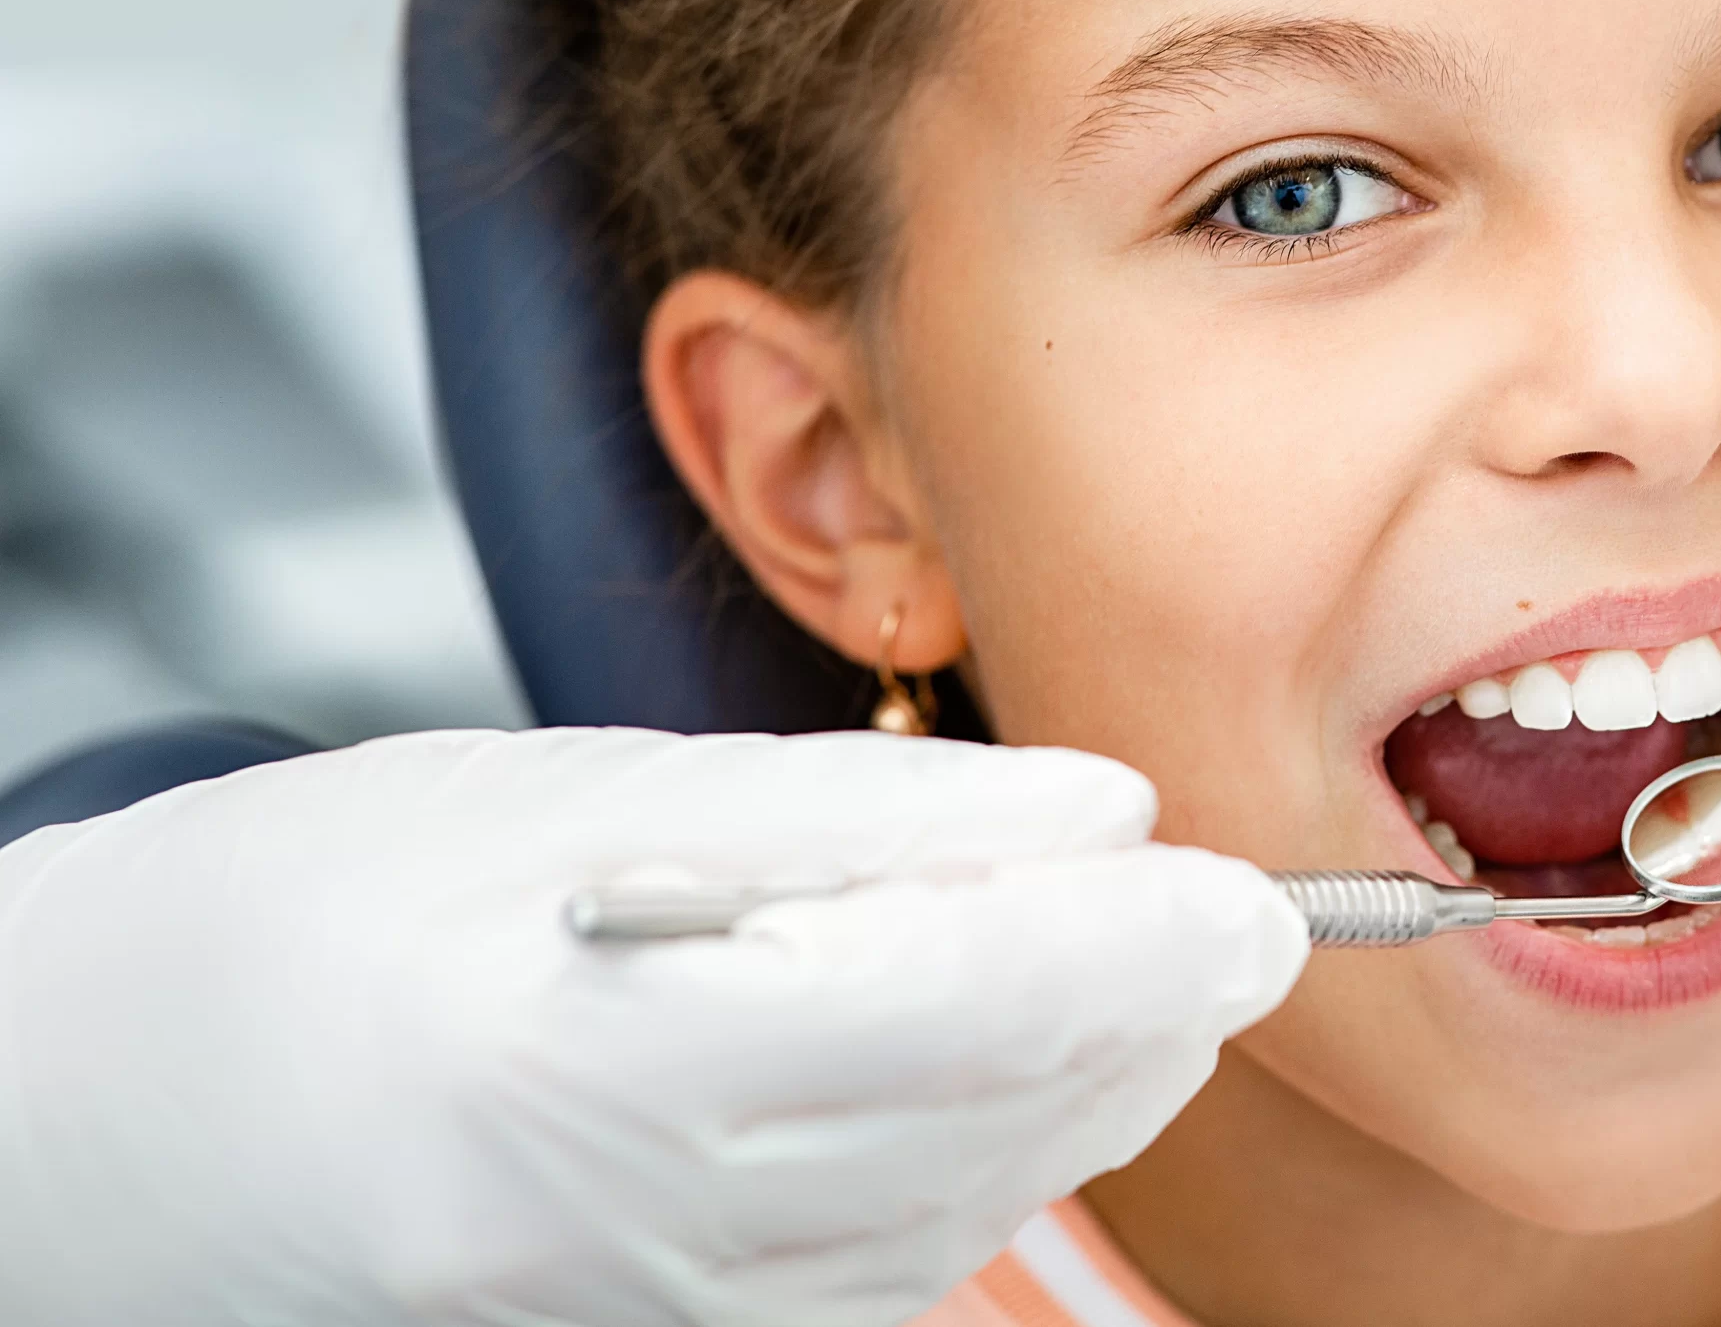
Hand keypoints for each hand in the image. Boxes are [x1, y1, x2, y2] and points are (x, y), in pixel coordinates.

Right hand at [0, 726, 1306, 1324]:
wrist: (98, 1118)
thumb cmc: (298, 919)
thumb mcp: (562, 799)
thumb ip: (847, 818)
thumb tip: (1086, 813)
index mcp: (590, 1065)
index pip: (957, 1017)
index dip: (1133, 956)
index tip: (1251, 895)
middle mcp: (631, 1239)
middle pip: (986, 1129)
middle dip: (1144, 1024)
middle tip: (1239, 919)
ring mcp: (648, 1322)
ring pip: (961, 1210)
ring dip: (1093, 1093)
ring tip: (1159, 975)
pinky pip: (887, 1266)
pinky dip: (992, 1160)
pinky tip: (1029, 1071)